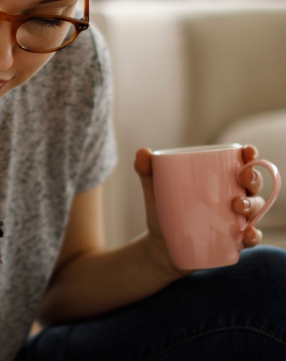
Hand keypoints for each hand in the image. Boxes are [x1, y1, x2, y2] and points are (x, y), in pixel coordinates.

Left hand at [134, 145, 265, 278]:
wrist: (159, 246)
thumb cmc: (163, 211)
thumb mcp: (154, 190)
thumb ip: (147, 170)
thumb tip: (142, 152)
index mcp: (217, 179)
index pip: (239, 163)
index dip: (249, 155)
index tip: (247, 151)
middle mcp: (232, 196)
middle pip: (252, 183)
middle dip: (253, 177)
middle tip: (242, 177)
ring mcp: (235, 219)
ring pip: (255, 208)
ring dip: (252, 204)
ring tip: (237, 205)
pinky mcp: (233, 241)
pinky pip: (251, 238)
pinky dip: (253, 236)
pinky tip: (247, 234)